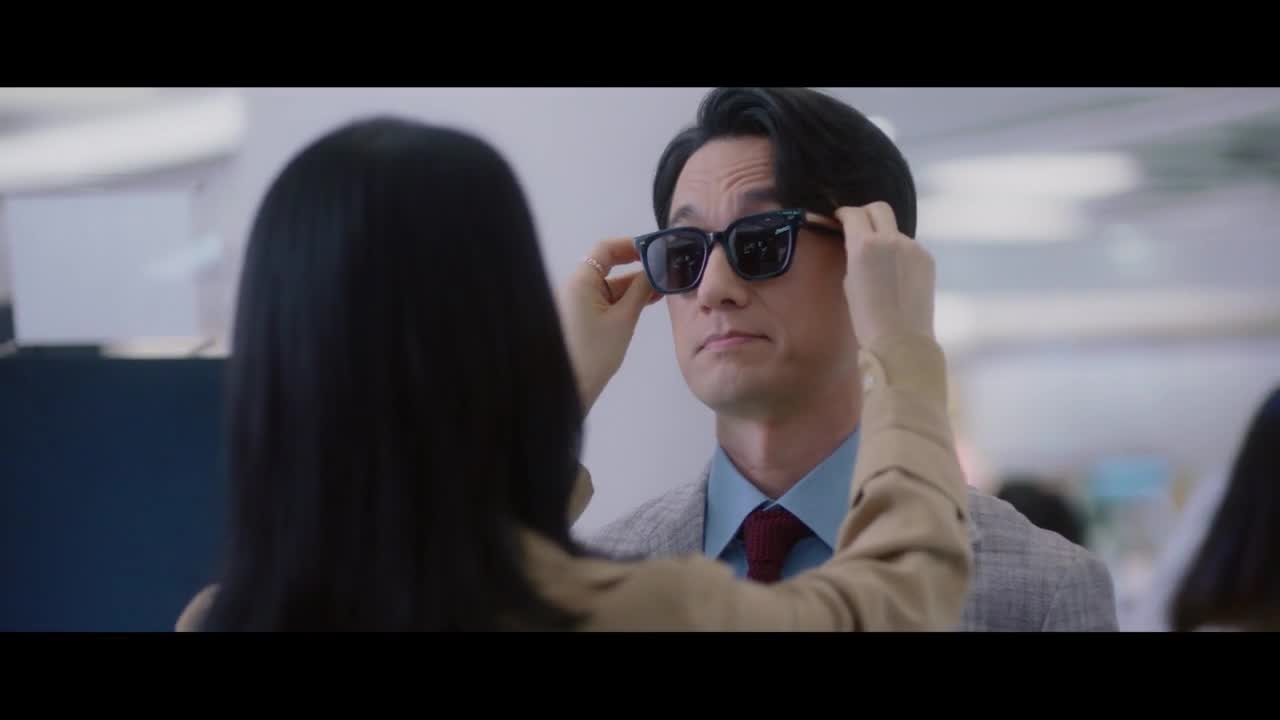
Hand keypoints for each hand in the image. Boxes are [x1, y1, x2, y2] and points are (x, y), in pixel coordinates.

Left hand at [557, 237, 660, 413]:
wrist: (569, 388)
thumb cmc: (595, 352)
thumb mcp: (624, 319)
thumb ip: (640, 291)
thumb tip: (655, 270)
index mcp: (580, 280)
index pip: (605, 249)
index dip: (630, 246)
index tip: (654, 251)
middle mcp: (574, 287)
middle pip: (606, 267)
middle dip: (636, 269)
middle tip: (664, 271)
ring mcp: (575, 303)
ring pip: (607, 286)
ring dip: (632, 287)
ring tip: (661, 291)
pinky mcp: (579, 317)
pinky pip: (602, 301)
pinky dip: (622, 300)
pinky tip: (644, 303)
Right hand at [832, 202, 935, 348]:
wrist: (901, 340)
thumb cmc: (866, 319)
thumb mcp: (849, 283)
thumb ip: (854, 257)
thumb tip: (859, 247)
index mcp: (864, 246)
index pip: (853, 214)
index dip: (844, 214)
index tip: (841, 219)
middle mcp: (890, 240)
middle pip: (879, 208)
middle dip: (866, 213)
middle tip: (859, 227)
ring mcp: (913, 248)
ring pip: (895, 230)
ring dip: (885, 237)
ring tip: (880, 263)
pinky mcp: (927, 259)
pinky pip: (910, 247)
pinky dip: (901, 253)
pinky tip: (897, 275)